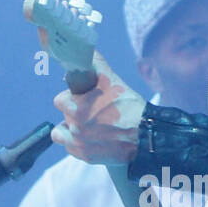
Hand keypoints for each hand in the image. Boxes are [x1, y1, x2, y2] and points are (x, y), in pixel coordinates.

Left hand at [51, 51, 145, 165]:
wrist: (146, 135)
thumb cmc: (130, 107)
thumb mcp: (113, 80)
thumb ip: (95, 63)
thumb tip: (85, 49)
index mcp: (75, 106)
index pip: (60, 100)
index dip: (72, 98)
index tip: (83, 99)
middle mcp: (74, 127)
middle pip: (64, 117)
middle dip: (74, 113)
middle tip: (92, 113)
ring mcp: (79, 144)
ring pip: (63, 135)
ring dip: (71, 130)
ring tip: (89, 127)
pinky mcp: (87, 157)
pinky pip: (72, 150)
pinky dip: (79, 145)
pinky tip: (93, 139)